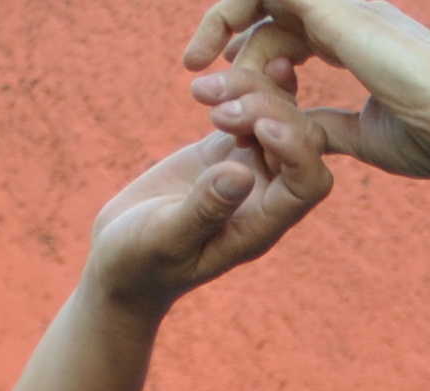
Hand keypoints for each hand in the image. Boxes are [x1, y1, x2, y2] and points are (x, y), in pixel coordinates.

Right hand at [80, 89, 333, 319]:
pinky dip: (237, 89)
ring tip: (204, 92)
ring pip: (278, 115)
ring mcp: (248, 169)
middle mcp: (265, 196)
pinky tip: (206, 86)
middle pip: (302, 140)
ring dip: (251, 91)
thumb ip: (204, 210)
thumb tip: (242, 173)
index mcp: (262, 225)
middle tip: (219, 110)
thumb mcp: (165, 239)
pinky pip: (249, 109)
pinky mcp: (223, 149)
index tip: (259, 127)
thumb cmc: (141, 264)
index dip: (298, 150)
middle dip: (270, 112)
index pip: (309, 183)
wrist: (120, 261)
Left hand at [184, 0, 429, 195]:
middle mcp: (347, 15)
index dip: (255, 63)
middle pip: (267, 11)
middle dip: (226, 44)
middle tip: (196, 86)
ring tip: (194, 74)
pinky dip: (228, 13)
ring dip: (219, 29)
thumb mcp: (368, 138)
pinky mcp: (334, 9)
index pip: (289, 34)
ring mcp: (341, 6)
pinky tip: (207, 55)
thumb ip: (330, 128)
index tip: (229, 105)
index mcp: (358, 41)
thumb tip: (300, 136)